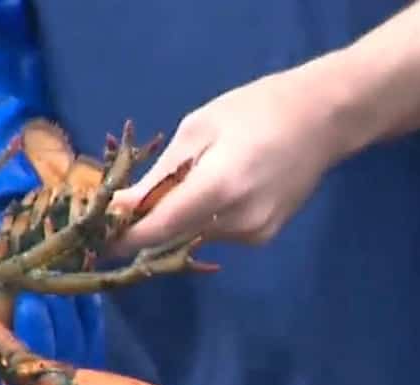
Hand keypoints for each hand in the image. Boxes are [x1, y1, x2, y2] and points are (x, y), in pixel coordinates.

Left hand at [108, 58, 355, 256]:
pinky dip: (202, 218)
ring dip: (176, 219)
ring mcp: (254, 234)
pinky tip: (216, 188)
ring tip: (182, 183)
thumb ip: (160, 176)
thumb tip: (120, 207)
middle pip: (173, 237)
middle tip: (124, 207)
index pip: (157, 229)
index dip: (123, 237)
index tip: (96, 237)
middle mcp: (237, 222)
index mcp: (217, 189)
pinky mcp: (264, 236)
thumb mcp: (198, 130)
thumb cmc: (256, 110)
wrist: (324, 119)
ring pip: (193, 236)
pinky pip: (217, 233)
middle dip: (145, 226)